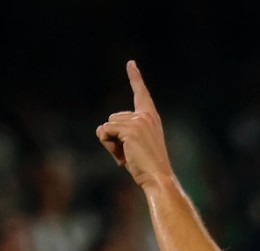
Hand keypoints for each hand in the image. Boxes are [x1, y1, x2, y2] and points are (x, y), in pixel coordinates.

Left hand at [96, 61, 173, 189]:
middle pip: (112, 118)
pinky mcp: (130, 129)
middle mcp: (146, 116)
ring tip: (128, 155)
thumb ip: (123, 133)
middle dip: (114, 137)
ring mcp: (138, 121)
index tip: (131, 63)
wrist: (158, 178)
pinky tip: (123, 156)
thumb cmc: (146, 166)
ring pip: (107, 126)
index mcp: (151, 118)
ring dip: (111, 143)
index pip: (141, 93)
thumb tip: (101, 129)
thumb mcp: (136, 145)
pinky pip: (105, 132)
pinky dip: (108, 145)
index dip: (135, 77)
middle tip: (130, 153)